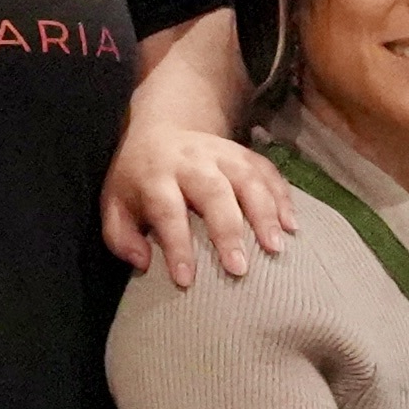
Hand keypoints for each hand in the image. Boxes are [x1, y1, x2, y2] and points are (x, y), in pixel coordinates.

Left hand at [100, 122, 291, 286]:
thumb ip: (121, 236)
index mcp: (155, 175)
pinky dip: (282, 197)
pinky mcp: (243, 153)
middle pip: (213, 191)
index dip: (177, 245)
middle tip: (239, 268)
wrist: (162, 129)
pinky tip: (291, 225)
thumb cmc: (140, 180)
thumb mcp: (116, 204)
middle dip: (228, 230)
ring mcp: (221, 153)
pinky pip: (268, 171)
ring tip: (276, 247)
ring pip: (247, 178)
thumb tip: (143, 263)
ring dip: (264, 212)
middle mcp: (190, 161)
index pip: (167, 210)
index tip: (185, 280)